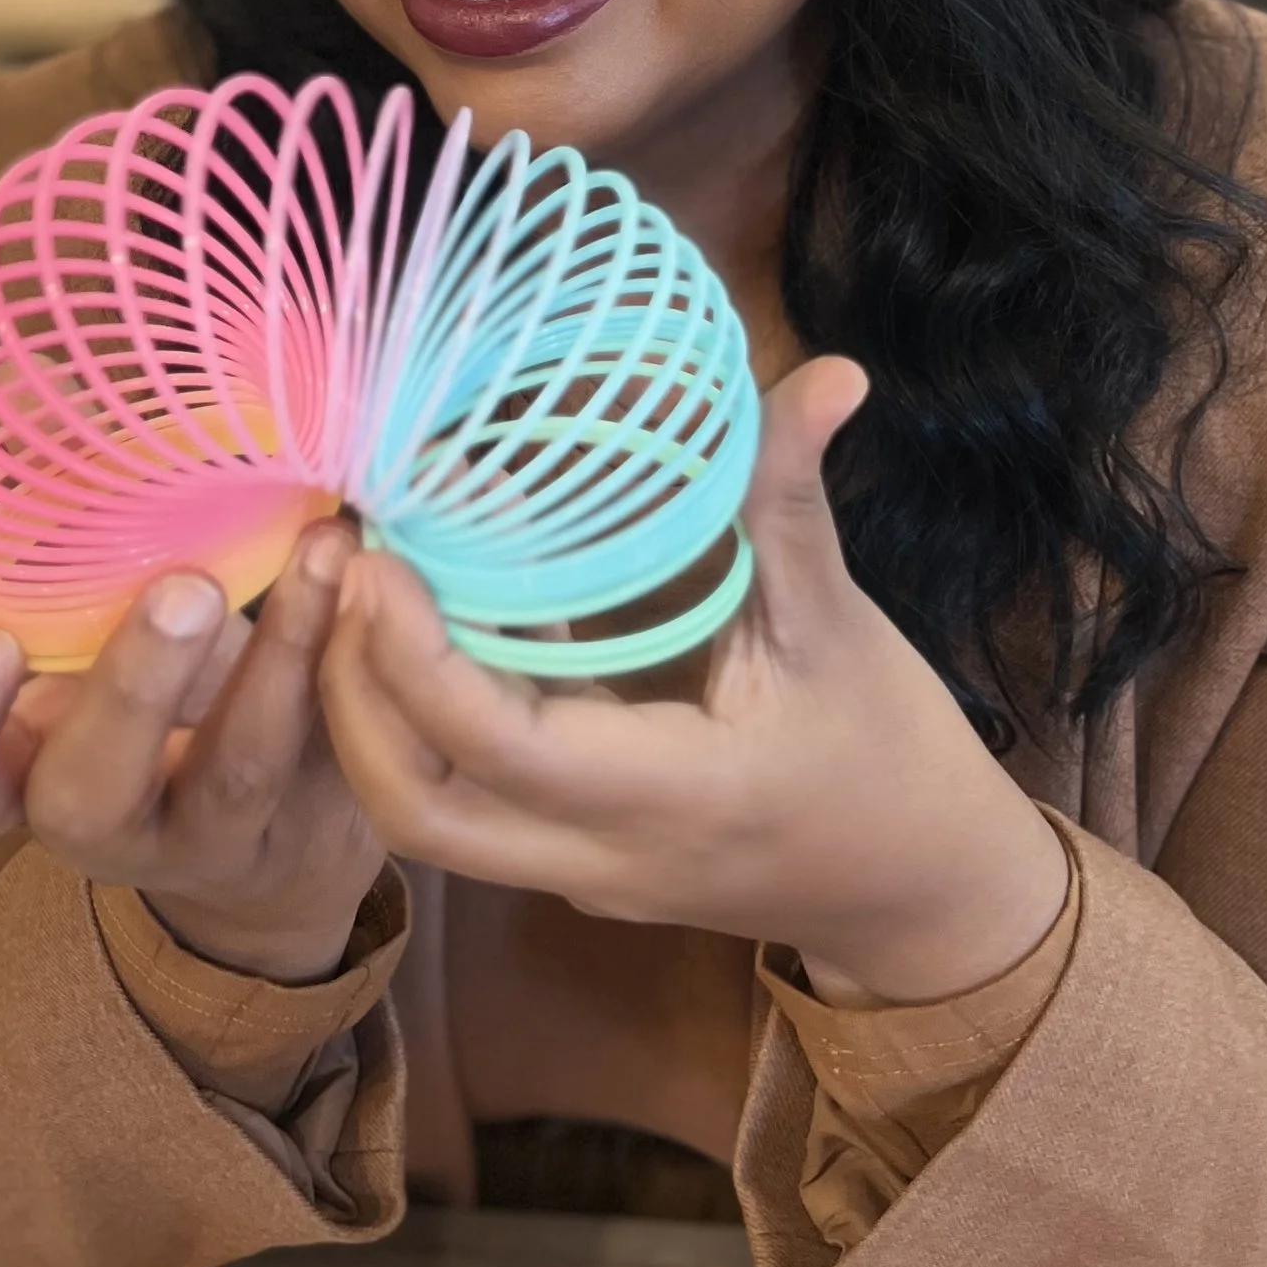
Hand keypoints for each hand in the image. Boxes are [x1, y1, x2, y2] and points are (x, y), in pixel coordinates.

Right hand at [0, 516, 385, 983]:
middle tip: (184, 591)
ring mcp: (215, 838)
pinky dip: (356, 657)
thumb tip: (20, 374)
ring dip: (279, 656)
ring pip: (236, 773)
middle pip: (86, 801)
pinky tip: (374, 573)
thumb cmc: (154, 689)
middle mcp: (109, 823)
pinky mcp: (317, 820)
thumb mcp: (86, 624)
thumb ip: (56, 531)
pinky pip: (337, 756)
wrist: (283, 814)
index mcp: (20, 775)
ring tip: (320, 550)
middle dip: (130, 694)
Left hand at [315, 360, 1070, 1003]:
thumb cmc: (892, 755)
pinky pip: (466, 807)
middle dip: (351, 696)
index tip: (380, 551)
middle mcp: (601, 856)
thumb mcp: (842, 627)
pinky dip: (421, 725)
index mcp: (670, 798)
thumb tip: (830, 371)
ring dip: (371, 714)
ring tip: (364, 585)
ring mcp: (581, 874)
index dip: (417, 653)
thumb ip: (796, 500)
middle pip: (417, 810)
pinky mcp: (575, 865)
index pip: (497, 745)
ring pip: (424, 821)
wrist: (922, 895)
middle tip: (345, 567)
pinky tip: (427, 622)